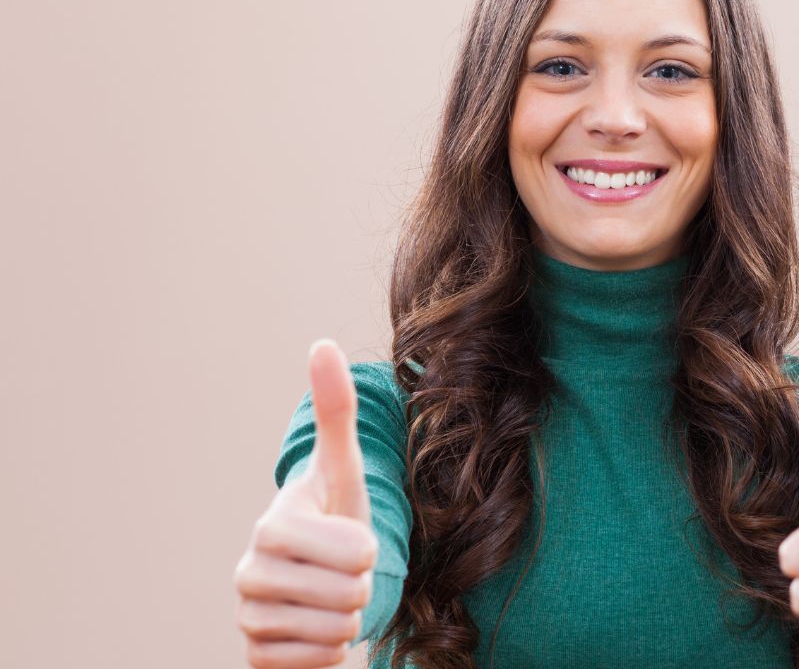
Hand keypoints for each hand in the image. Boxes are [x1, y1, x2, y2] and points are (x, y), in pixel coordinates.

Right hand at [234, 339, 378, 668]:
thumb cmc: (336, 517)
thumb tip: (322, 343)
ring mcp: (249, 620)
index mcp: (271, 527)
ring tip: (331, 596)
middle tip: (343, 571)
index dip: (368, 548)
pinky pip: (318, 663)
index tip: (350, 538)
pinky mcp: (256, 660)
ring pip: (337, 632)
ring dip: (349, 618)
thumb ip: (335, 412)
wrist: (317, 578)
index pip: (355, 553)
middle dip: (361, 585)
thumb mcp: (344, 469)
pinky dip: (330, 651)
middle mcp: (248, 574)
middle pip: (350, 595)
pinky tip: (315, 627)